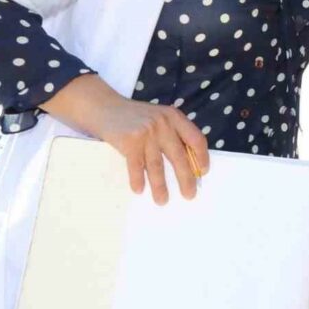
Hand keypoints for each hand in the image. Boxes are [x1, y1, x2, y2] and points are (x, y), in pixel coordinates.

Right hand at [93, 97, 209, 204]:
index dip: (202, 157)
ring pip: (156, 165)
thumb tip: (190, 164)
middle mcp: (163, 124)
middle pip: (179, 156)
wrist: (105, 107)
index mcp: (174, 117)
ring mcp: (146, 132)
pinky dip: (137, 179)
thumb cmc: (136, 117)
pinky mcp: (129, 141)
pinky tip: (139, 190)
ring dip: (160, 186)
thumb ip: (173, 134)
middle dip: (185, 178)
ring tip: (162, 200)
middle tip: (189, 194)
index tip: (202, 172)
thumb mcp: (160, 118)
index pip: (196, 139)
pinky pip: (136, 166)